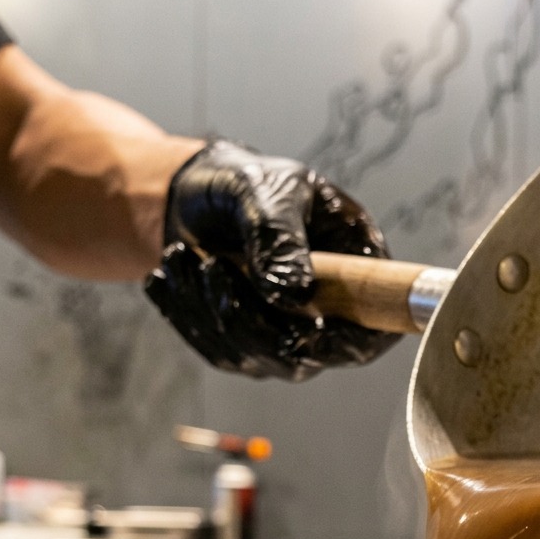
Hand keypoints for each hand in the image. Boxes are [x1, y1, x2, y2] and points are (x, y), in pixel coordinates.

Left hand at [144, 140, 400, 379]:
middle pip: (305, 355)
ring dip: (210, 311)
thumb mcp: (265, 191)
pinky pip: (220, 351)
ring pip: (257, 356)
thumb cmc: (244, 182)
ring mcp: (289, 336)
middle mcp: (330, 314)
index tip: (297, 330)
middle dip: (250, 318)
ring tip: (180, 257)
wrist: (191, 196)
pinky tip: (168, 276)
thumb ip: (280, 239)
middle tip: (210, 267)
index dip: (344, 343)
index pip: (371, 332)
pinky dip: (188, 315)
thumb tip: (295, 296)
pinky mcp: (247, 346)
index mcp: (357, 269)